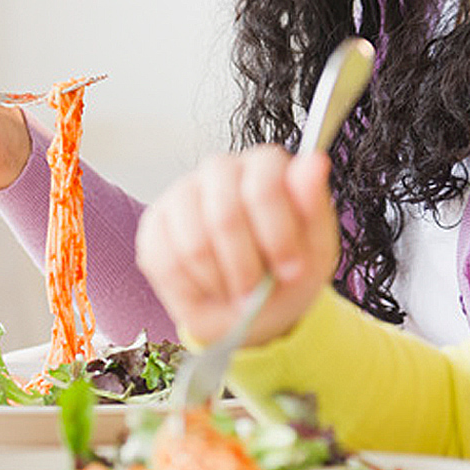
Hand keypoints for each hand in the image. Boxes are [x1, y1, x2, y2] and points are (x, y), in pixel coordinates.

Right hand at [136, 144, 338, 348]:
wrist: (255, 306)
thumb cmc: (285, 271)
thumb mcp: (315, 249)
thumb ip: (313, 206)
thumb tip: (314, 163)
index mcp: (264, 165)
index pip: (263, 188)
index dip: (278, 237)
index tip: (291, 270)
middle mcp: (220, 169)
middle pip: (224, 217)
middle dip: (245, 268)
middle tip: (256, 292)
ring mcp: (182, 193)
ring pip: (194, 244)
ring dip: (220, 282)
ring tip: (235, 290)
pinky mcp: (155, 223)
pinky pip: (166, 262)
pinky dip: (193, 289)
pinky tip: (209, 287)